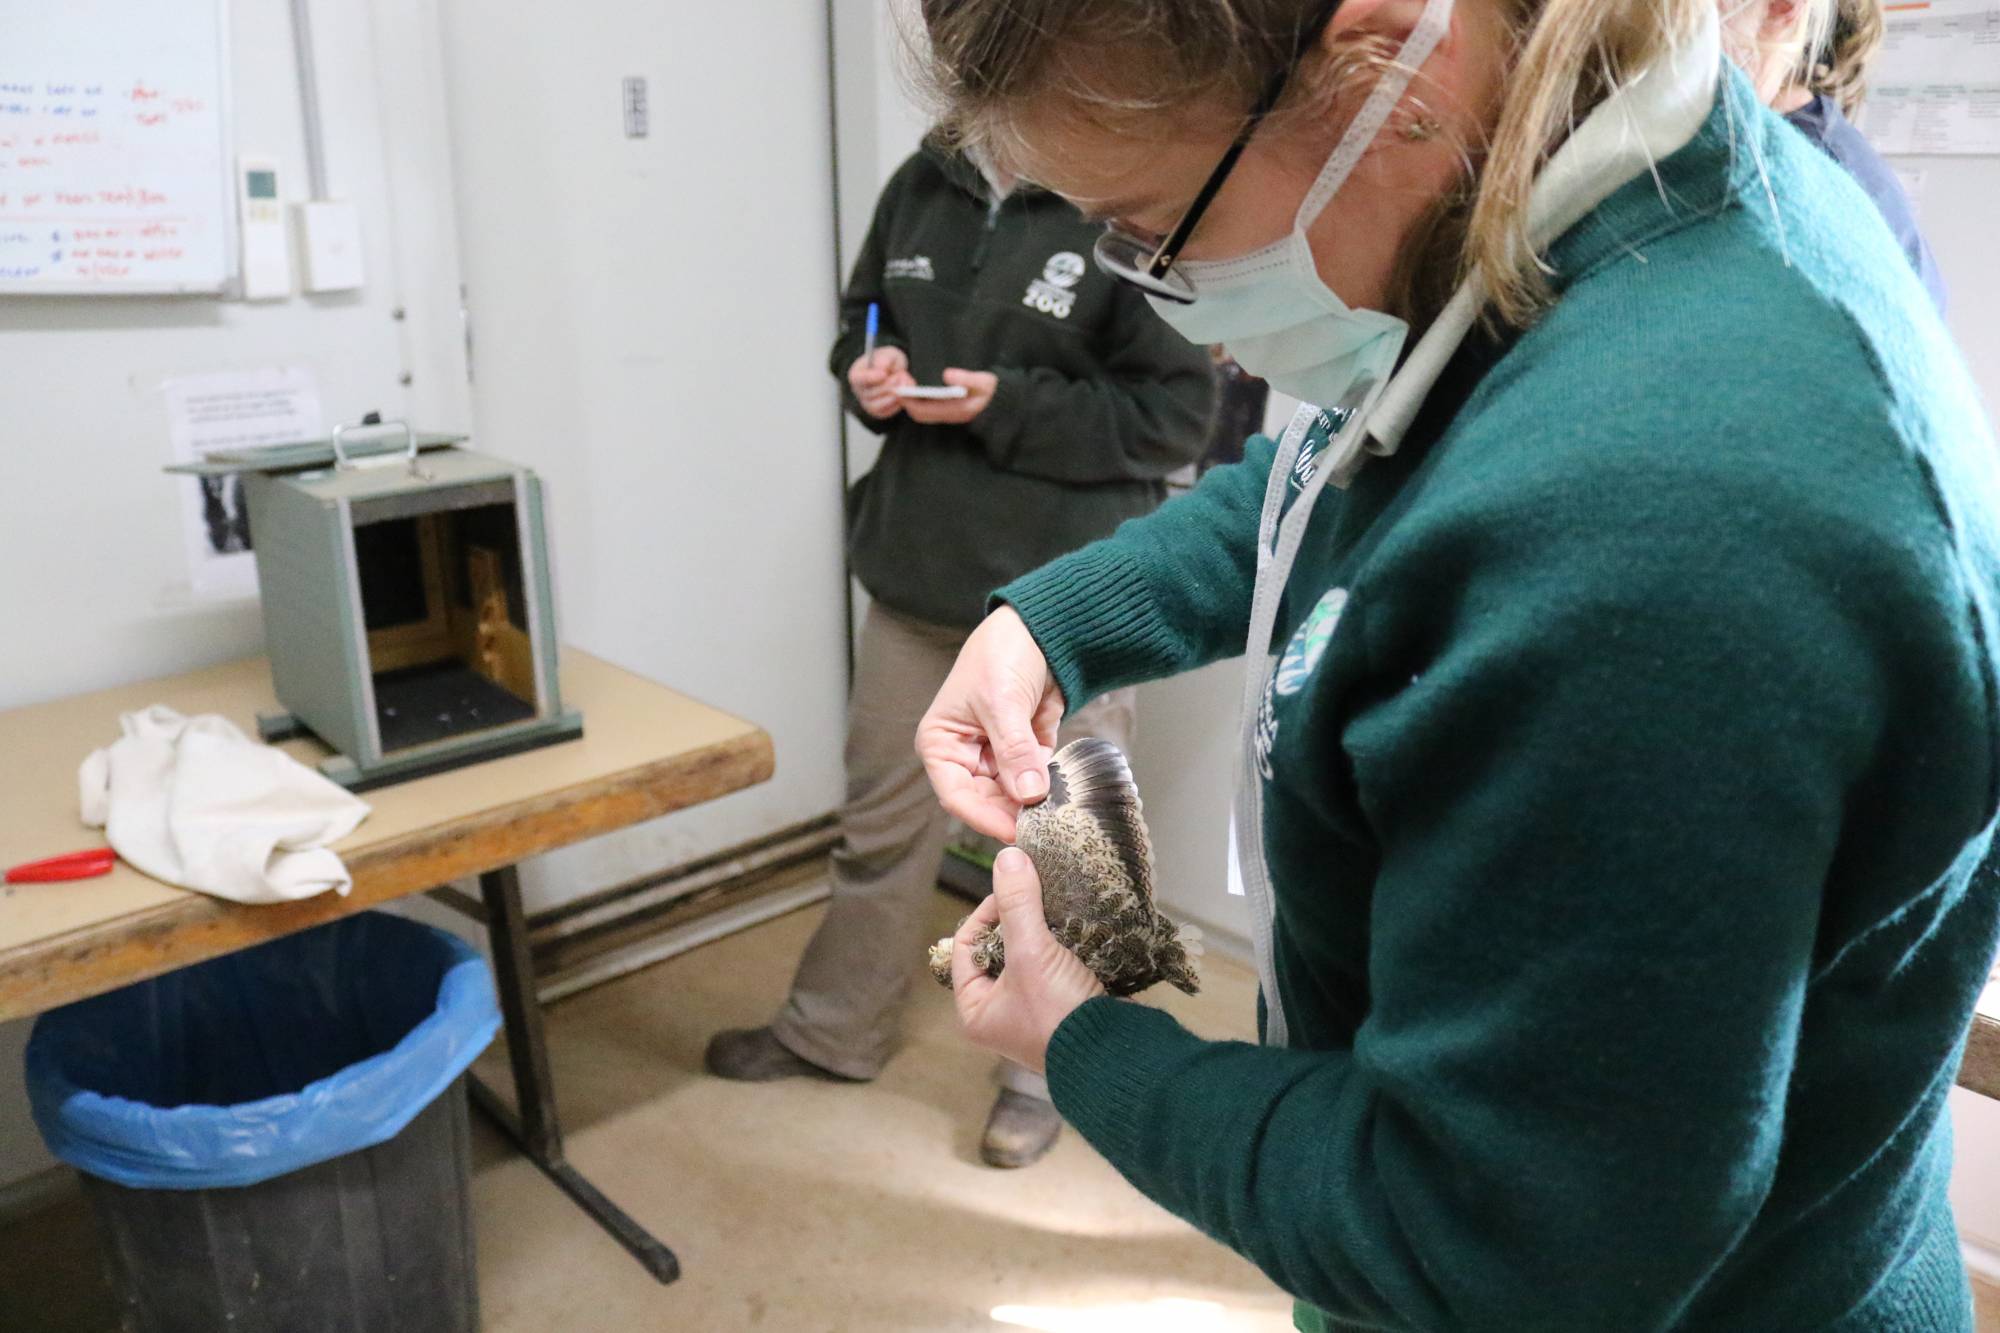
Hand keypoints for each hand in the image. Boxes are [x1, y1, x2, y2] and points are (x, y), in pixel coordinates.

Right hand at [848, 345, 914, 418]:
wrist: (896, 372)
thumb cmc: (889, 362)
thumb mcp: (888, 354)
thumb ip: (884, 359)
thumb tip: (881, 368)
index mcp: (857, 374)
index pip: (857, 379)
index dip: (870, 377)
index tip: (884, 374)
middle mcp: (859, 390)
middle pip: (870, 393)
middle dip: (888, 385)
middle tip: (901, 376)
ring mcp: (867, 403)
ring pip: (877, 405)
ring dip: (893, 396)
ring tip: (904, 384)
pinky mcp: (878, 412)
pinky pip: (886, 412)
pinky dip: (896, 404)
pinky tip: (903, 394)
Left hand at [901, 367, 997, 423]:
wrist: (1005, 404)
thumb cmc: (994, 391)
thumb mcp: (984, 382)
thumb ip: (967, 378)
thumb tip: (947, 374)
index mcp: (955, 410)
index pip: (922, 411)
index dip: (908, 400)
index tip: (900, 386)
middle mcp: (949, 416)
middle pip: (919, 414)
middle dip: (907, 400)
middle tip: (900, 382)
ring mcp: (949, 415)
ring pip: (923, 413)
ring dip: (912, 401)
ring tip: (906, 383)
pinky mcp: (950, 412)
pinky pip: (928, 410)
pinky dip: (919, 401)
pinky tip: (918, 388)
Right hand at [918, 606, 1064, 841]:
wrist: (1040, 629)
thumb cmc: (1001, 654)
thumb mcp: (1003, 702)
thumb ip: (1014, 750)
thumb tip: (1029, 794)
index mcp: (941, 743)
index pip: (955, 794)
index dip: (983, 817)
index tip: (1014, 832)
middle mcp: (965, 755)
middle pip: (986, 801)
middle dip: (1013, 813)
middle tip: (1043, 827)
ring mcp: (997, 756)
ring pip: (1012, 796)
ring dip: (1033, 803)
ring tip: (1057, 811)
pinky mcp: (1026, 753)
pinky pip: (1036, 780)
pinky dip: (1049, 788)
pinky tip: (1065, 792)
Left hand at [952, 847, 1104, 1072]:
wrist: (1115, 1055)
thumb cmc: (1059, 1014)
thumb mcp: (1031, 954)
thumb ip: (1018, 904)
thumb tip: (1007, 857)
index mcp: (976, 1009)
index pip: (965, 945)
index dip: (986, 913)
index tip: (1013, 889)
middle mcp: (1001, 1011)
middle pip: (999, 947)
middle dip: (1019, 918)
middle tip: (1038, 895)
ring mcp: (1035, 1009)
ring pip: (1032, 953)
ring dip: (1045, 929)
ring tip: (1059, 907)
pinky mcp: (1066, 1004)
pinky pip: (1058, 964)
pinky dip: (1066, 944)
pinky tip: (1078, 926)